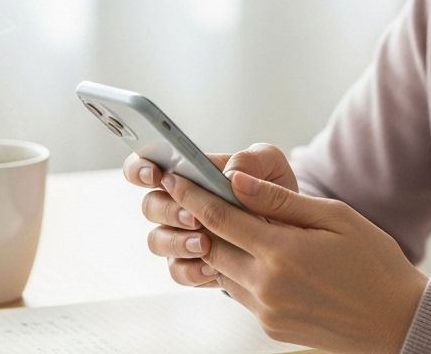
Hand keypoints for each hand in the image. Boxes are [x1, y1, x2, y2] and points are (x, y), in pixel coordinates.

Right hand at [122, 143, 299, 287]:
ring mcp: (179, 235)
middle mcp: (176, 204)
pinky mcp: (191, 264)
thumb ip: (252, 159)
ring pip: (157, 240)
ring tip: (205, 244)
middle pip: (150, 206)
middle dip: (169, 210)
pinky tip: (214, 268)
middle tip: (195, 216)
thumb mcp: (270, 165)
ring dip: (178, 242)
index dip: (140, 169)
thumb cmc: (270, 190)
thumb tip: (231, 173)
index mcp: (186, 173)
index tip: (156, 175)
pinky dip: (193, 270)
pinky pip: (178, 271)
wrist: (289, 230)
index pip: (145, 166)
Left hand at [161, 165, 427, 353]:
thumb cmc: (374, 263)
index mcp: (281, 253)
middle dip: (195, 218)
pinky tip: (253, 256)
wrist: (395, 319)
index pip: (220, 217)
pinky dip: (237, 272)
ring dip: (216, 247)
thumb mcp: (334, 218)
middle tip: (186, 195)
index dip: (192, 195)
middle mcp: (267, 286)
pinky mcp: (271, 326)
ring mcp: (267, 310)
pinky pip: (240, 294)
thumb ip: (281, 200)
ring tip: (223, 224)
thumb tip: (238, 180)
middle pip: (211, 246)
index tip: (175, 177)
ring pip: (222, 272)